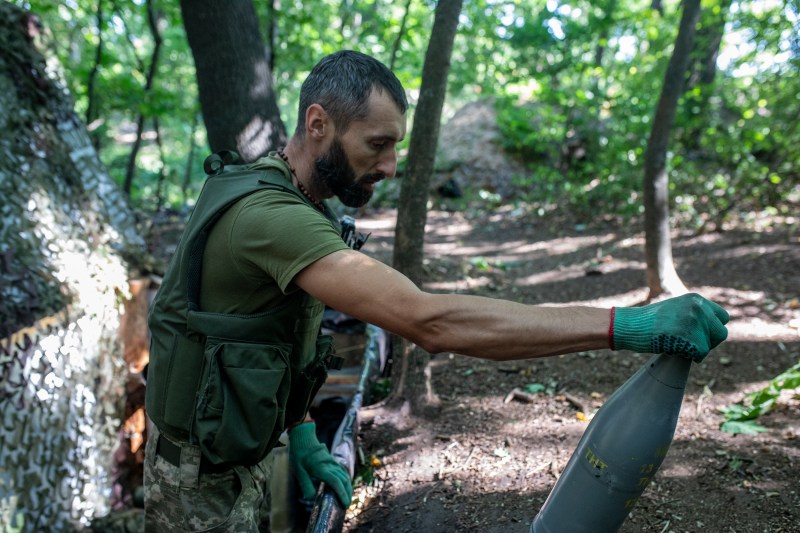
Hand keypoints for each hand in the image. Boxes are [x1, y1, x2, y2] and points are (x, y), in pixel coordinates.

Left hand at [288, 421, 352, 506]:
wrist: (303, 437)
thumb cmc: (299, 454)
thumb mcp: (298, 470)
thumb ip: (305, 484)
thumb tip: (310, 498)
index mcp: (322, 468)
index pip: (336, 482)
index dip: (341, 493)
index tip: (345, 503)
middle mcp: (330, 465)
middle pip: (343, 480)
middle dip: (347, 493)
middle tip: (347, 505)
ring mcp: (332, 462)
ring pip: (344, 475)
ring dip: (348, 487)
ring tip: (347, 498)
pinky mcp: (332, 460)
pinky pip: (342, 471)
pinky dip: (345, 480)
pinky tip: (345, 485)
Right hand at [611, 293, 728, 361]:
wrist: (631, 325)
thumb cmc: (649, 321)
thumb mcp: (675, 309)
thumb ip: (693, 314)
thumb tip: (710, 330)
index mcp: (696, 299)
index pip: (722, 317)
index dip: (712, 329)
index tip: (700, 335)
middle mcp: (699, 307)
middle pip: (720, 333)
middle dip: (709, 342)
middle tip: (691, 345)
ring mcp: (694, 321)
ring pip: (710, 345)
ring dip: (698, 350)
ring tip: (679, 346)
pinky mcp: (689, 335)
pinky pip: (700, 354)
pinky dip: (690, 356)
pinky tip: (675, 350)